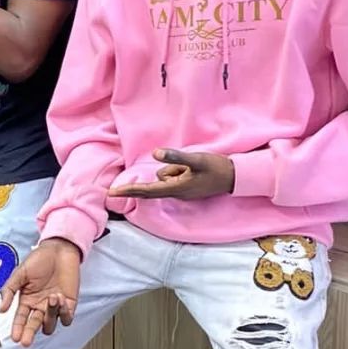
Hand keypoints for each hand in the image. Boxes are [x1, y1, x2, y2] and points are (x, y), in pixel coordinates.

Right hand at [0, 239, 80, 346]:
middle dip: (29, 334)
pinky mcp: (69, 305)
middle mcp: (39, 307)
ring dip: (50, 315)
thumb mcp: (19, 273)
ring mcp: (54, 307)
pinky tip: (60, 298)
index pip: (21, 319)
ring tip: (52, 297)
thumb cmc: (39, 259)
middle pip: (34, 326)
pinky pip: (66, 318)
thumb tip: (2, 310)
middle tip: (26, 341)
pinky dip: (63, 313)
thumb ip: (9, 291)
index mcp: (26, 301)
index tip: (15, 337)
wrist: (59, 250)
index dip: (18, 329)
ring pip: (50, 324)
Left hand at [108, 149, 234, 201]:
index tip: (112, 193)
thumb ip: (176, 157)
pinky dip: (177, 171)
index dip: (129, 191)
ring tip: (192, 166)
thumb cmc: (216, 168)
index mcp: (176, 188)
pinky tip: (192, 169)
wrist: (234, 177)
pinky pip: (173, 178)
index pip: (147, 190)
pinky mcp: (186, 188)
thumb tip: (155, 155)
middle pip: (154, 185)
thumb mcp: (196, 159)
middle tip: (127, 185)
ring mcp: (181, 192)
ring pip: (165, 178)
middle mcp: (176, 193)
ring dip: (172, 170)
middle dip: (145, 183)